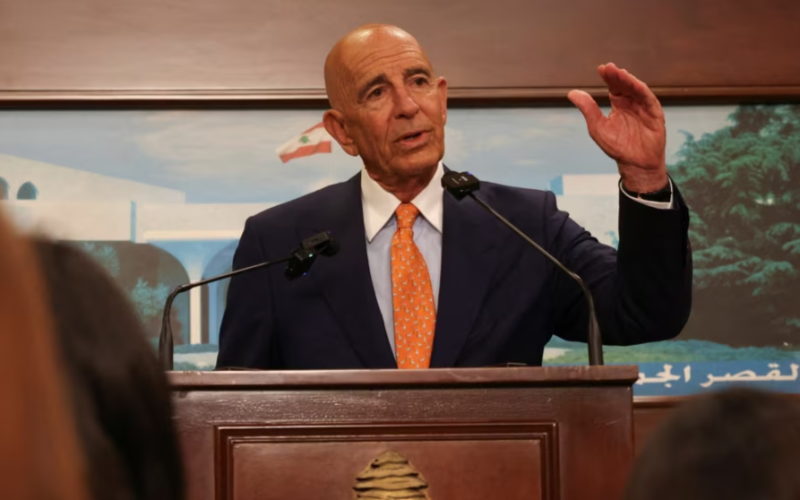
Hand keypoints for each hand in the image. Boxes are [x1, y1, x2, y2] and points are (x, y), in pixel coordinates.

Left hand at [568, 63, 667, 192]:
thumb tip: (571, 93)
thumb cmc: (617, 147)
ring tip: (619, 73)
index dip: (609, 78)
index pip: (614, 87)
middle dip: (617, 76)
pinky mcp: (655, 114)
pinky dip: (641, 91)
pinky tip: (634, 84)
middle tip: (609, 68)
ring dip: (628, 81)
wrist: (635, 164)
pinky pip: (648, 99)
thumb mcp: (597, 127)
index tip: (601, 68)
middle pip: (625, 85)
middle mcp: (632, 104)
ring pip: (637, 90)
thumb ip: (588, 109)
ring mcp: (644, 108)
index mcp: (619, 105)